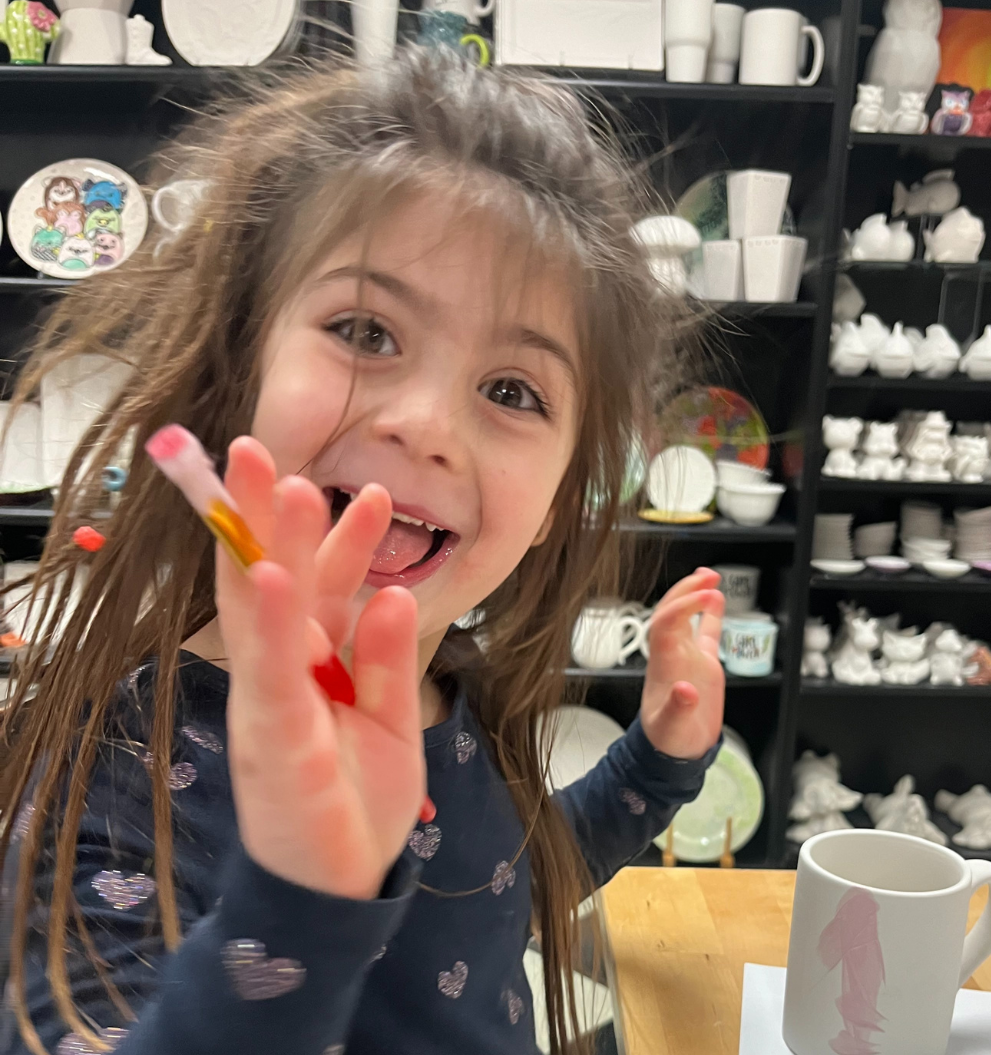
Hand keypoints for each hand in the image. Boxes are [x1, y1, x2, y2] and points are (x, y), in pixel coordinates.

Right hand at [216, 437, 424, 899]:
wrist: (346, 880)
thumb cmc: (358, 793)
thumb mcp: (389, 715)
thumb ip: (387, 656)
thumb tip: (392, 593)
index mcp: (312, 659)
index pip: (309, 583)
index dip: (317, 532)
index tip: (342, 482)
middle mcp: (283, 669)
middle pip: (272, 579)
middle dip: (268, 517)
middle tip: (258, 449)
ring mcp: (272, 700)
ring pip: (265, 614)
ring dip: (273, 549)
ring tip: (284, 486)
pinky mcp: (272, 739)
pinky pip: (270, 672)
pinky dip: (271, 623)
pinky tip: (271, 575)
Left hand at [640, 569, 724, 760]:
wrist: (674, 752)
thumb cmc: (667, 740)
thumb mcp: (671, 728)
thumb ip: (677, 708)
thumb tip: (686, 691)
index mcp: (663, 664)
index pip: (667, 623)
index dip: (683, 606)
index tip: (704, 596)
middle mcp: (673, 654)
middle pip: (673, 612)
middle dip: (687, 592)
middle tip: (706, 577)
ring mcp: (687, 657)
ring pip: (687, 617)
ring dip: (695, 595)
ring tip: (709, 576)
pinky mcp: (702, 665)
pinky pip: (706, 633)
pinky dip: (711, 615)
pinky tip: (717, 598)